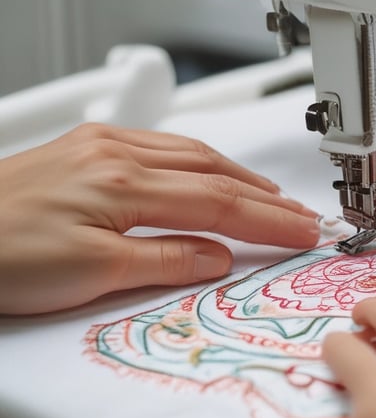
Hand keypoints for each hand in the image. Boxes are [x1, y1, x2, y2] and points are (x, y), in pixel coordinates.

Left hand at [0, 123, 319, 313]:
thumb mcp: (91, 273)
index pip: (219, 203)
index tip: (303, 231)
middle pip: (215, 172)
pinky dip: (202, 159)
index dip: (268, 221)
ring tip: (269, 194)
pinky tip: (210, 168)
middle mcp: (118, 153)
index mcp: (123, 183)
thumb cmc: (0, 255)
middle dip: (265, 196)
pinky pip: (164, 144)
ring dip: (239, 174)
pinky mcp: (90, 145)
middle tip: (301, 215)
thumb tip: (215, 257)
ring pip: (193, 152)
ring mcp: (104, 144)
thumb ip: (164, 260)